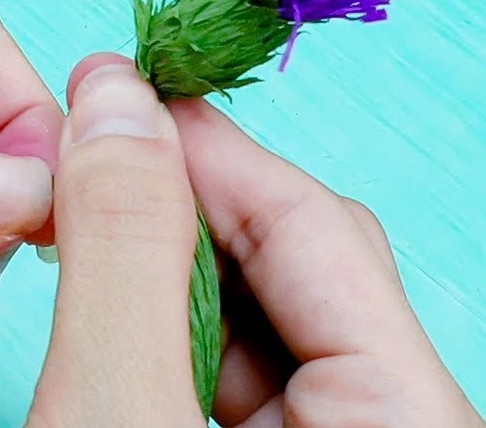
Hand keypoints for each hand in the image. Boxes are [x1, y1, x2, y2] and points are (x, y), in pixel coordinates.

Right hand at [29, 54, 485, 426]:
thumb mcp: (115, 410)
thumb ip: (126, 256)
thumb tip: (117, 102)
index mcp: (404, 416)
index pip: (315, 228)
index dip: (202, 148)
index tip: (108, 90)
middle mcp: (396, 419)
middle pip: (296, 264)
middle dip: (179, 204)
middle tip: (81, 155)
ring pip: (263, 315)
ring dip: (166, 263)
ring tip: (81, 225)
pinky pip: (244, 369)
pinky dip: (171, 324)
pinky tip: (114, 303)